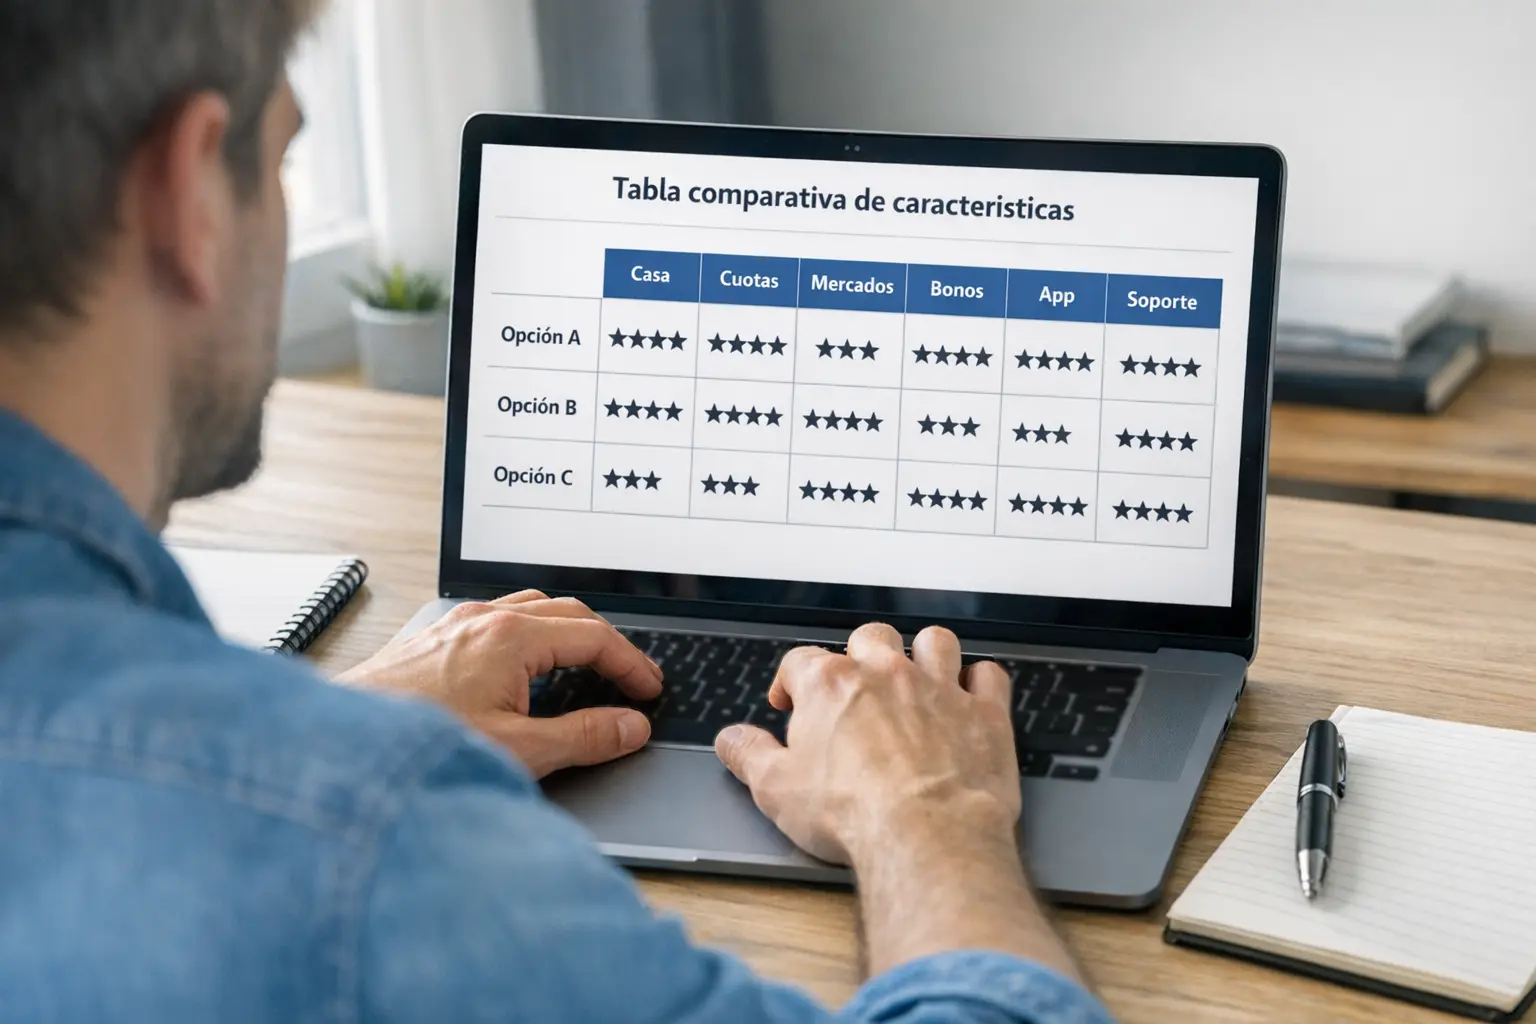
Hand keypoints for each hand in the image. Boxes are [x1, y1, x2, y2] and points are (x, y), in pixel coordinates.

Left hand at [338, 591, 662, 776]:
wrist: (335, 751)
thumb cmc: (417, 747)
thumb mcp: (518, 750)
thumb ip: (583, 736)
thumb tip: (629, 727)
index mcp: (511, 637)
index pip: (595, 636)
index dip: (632, 664)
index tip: (650, 690)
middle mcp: (483, 620)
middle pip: (568, 613)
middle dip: (607, 644)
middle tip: (630, 679)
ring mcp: (455, 626)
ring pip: (531, 610)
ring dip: (566, 634)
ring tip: (586, 669)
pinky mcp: (432, 642)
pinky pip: (497, 622)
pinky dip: (530, 637)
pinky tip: (524, 672)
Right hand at [713, 622, 1018, 865]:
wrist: (926, 835)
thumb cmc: (852, 813)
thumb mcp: (775, 790)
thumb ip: (748, 755)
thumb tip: (731, 740)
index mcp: (831, 685)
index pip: (800, 661)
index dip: (791, 681)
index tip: (791, 703)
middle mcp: (886, 673)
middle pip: (870, 638)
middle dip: (860, 657)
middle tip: (855, 690)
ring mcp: (940, 688)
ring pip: (933, 641)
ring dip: (923, 654)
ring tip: (915, 679)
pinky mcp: (985, 714)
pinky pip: (988, 675)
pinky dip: (979, 682)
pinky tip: (970, 696)